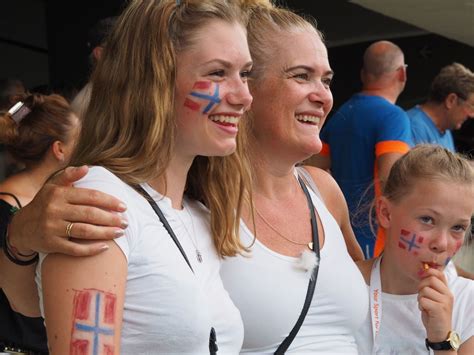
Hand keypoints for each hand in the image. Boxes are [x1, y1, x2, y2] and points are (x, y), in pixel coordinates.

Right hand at [8, 166, 127, 256]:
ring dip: (105, 233)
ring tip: (120, 233)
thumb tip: (87, 168)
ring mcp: (53, 228)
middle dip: (111, 218)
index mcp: (59, 194)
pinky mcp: (51, 244)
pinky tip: (105, 247)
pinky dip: (91, 249)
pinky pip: (75, 249)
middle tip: (126, 222)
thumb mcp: (52, 186)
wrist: (21, 227)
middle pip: (90, 214)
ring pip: (85, 231)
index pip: (90, 196)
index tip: (124, 206)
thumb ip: (69, 175)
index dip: (109, 201)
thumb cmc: (44, 203)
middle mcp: (55, 210)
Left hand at [417, 267, 452, 341]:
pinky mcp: (439, 309)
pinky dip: (420, 305)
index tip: (422, 276)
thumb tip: (422, 272)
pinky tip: (425, 311)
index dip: (429, 271)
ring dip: (420, 298)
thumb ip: (431, 287)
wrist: (439, 333)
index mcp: (447, 291)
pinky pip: (423, 300)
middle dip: (421, 286)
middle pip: (430, 280)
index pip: (440, 274)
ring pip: (424, 290)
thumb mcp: (434, 299)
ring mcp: (445, 302)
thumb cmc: (433, 315)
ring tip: (425, 306)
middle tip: (422, 296)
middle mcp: (448, 295)